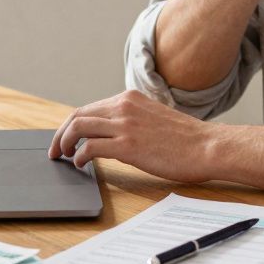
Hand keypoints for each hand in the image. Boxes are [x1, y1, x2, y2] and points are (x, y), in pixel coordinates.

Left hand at [47, 90, 216, 183]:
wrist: (207, 147)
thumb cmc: (186, 139)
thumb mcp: (154, 118)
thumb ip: (132, 120)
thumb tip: (111, 135)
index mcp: (130, 98)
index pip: (90, 108)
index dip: (72, 124)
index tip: (66, 138)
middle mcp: (124, 106)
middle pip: (78, 115)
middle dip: (61, 133)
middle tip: (55, 150)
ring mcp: (125, 124)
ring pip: (78, 127)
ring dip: (64, 143)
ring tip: (63, 157)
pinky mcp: (128, 145)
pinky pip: (90, 147)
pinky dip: (80, 156)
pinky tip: (81, 164)